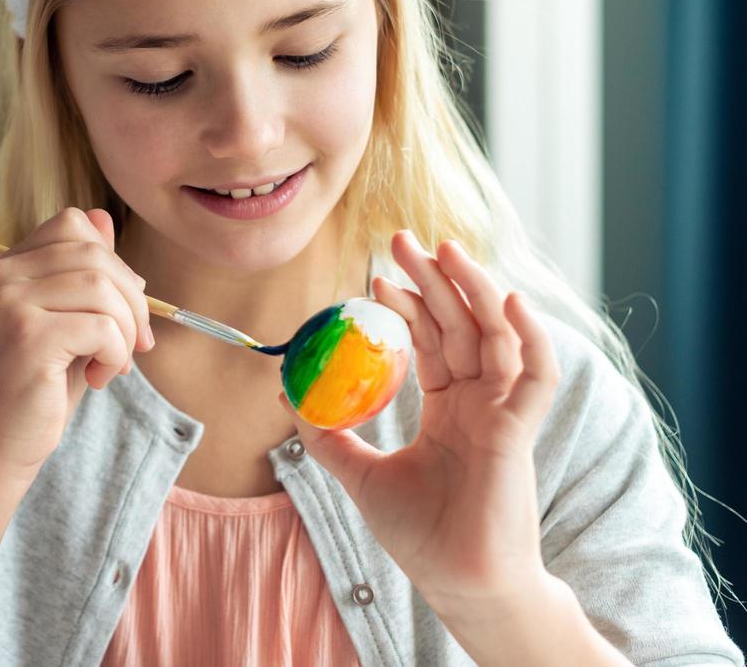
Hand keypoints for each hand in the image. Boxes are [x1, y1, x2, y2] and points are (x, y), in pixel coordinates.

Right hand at [0, 208, 154, 478]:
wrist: (6, 441)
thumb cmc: (44, 381)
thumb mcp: (70, 317)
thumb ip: (84, 270)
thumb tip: (102, 217)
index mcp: (7, 265)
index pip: (73, 225)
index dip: (112, 261)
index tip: (121, 309)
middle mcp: (1, 276)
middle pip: (95, 254)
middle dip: (131, 300)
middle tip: (134, 344)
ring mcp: (9, 304)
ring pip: (102, 288)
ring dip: (125, 331)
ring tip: (113, 363)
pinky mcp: (27, 337)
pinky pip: (101, 326)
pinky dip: (116, 354)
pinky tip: (100, 378)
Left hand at [279, 230, 560, 613]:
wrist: (457, 580)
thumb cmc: (420, 534)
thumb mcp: (358, 474)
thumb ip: (328, 434)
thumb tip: (286, 395)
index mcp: (449, 408)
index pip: (430, 340)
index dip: (407, 305)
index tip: (374, 279)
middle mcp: (478, 401)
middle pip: (460, 323)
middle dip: (434, 278)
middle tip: (401, 241)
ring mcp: (502, 412)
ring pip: (496, 334)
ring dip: (474, 288)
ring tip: (446, 250)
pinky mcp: (519, 429)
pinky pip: (535, 374)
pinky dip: (529, 335)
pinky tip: (509, 300)